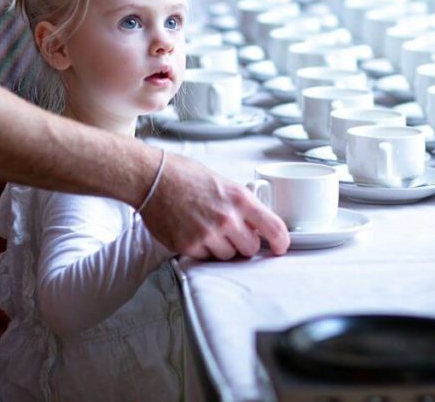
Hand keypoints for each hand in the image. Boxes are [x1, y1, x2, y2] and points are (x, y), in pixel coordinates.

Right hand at [140, 152, 288, 258]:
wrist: (153, 179)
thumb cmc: (185, 176)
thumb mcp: (223, 183)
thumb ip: (241, 204)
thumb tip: (255, 223)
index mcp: (240, 199)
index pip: (274, 228)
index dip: (281, 242)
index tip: (280, 247)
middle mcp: (227, 218)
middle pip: (251, 249)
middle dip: (243, 243)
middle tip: (231, 233)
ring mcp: (208, 234)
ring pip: (228, 256)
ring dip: (221, 248)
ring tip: (206, 228)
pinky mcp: (190, 246)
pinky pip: (206, 258)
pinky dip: (202, 249)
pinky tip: (192, 231)